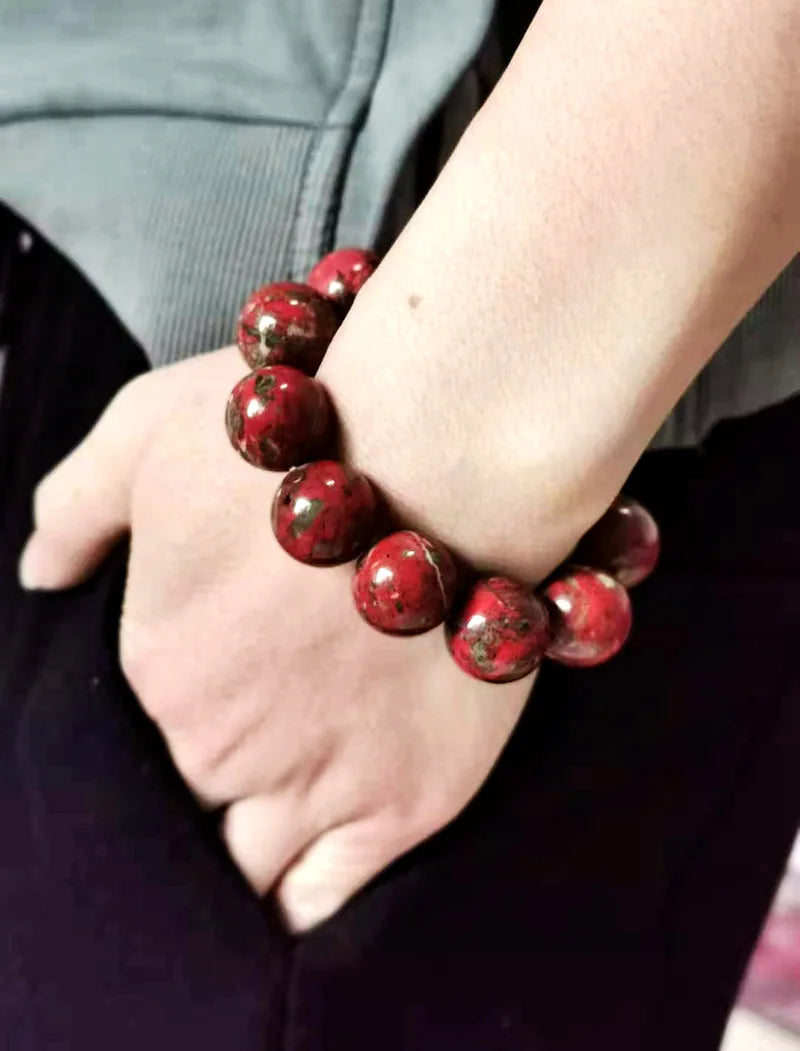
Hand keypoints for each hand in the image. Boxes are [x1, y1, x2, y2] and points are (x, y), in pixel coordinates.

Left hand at [19, 346, 532, 932]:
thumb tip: (39, 573)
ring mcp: (313, 780)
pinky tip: (303, 878)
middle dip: (224, 761)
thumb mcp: (147, 432)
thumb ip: (73, 507)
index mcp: (156, 662)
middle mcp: (221, 739)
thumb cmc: (303, 422)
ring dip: (255, 834)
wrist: (452, 447)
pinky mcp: (404, 804)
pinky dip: (303, 896)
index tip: (230, 670)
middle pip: (198, 790)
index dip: (191, 697)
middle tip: (272, 721)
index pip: (149, 721)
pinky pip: (323, 897)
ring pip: (247, 859)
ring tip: (285, 798)